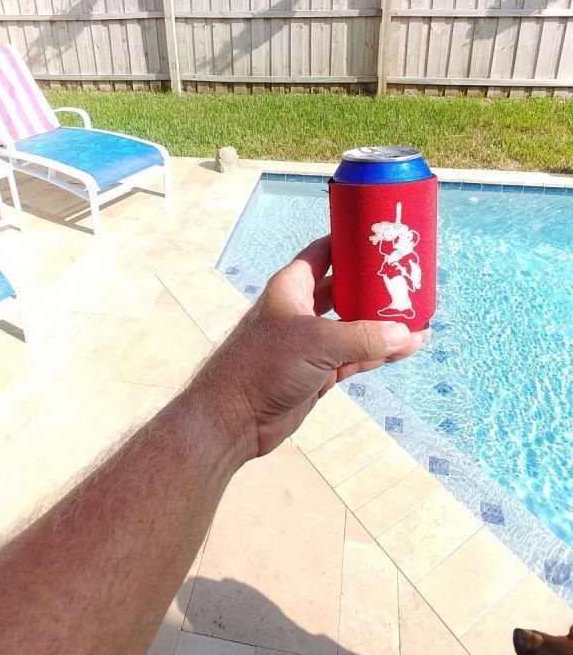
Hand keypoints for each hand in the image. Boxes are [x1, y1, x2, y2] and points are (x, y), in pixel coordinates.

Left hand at [196, 236, 430, 460]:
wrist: (234, 418)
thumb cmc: (263, 365)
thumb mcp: (317, 343)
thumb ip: (363, 337)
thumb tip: (405, 334)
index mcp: (292, 286)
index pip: (325, 252)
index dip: (350, 243)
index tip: (381, 236)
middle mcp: (301, 310)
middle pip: (346, 290)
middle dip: (376, 289)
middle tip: (410, 281)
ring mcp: (311, 343)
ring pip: (356, 327)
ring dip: (385, 326)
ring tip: (420, 320)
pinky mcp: (319, 372)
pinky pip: (357, 357)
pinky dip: (380, 354)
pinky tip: (406, 348)